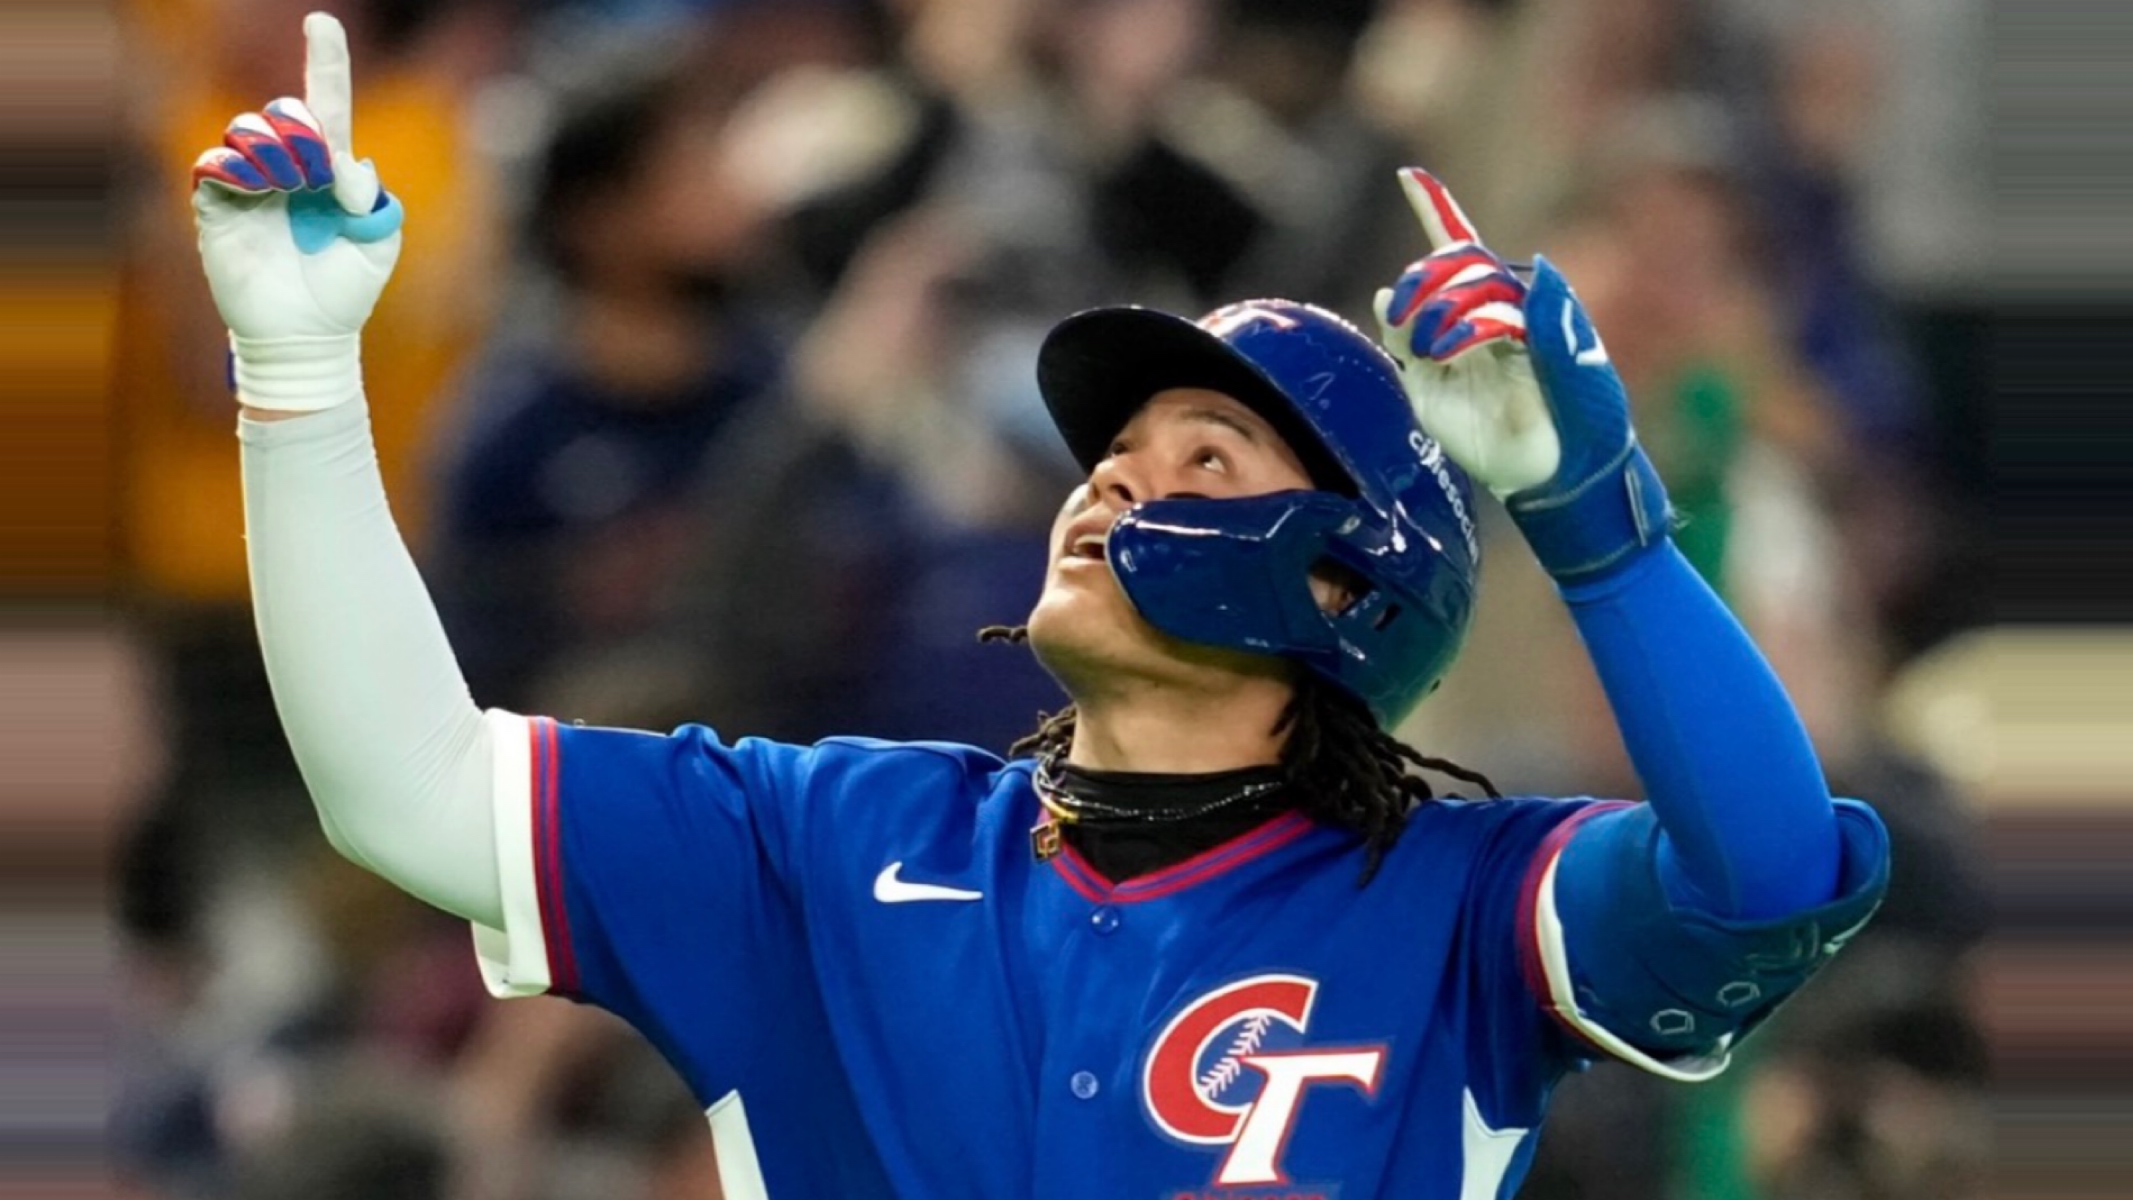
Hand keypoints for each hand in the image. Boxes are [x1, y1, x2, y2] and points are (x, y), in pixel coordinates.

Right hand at [191, 12, 402, 410]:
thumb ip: (372, 199)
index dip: (325, 61)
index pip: (326, 105)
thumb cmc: (346, 292)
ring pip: (248, 131)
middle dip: (303, 134)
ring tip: (287, 189)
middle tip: (315, 176)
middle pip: (285, 113)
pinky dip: (235, 168)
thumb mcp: (377, 244)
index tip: (322, 21)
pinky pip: (214, 165)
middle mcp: (288, 168)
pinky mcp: (218, 206)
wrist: (306, 336)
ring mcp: (251, 185)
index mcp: (330, 170)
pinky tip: (255, 189)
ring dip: (273, 153)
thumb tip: (346, 161)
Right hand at [1374, 168, 1671, 581]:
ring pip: (1419, 305)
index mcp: (1518, 309)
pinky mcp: (1428, 387)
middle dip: (1443, 282)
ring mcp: (1451, 354)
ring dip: (1424, 307)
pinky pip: (1402, 344)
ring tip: (1438, 342)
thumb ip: (1559, 321)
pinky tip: (1394, 312)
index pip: (1472, 253)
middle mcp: (1480, 323)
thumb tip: (1536, 264)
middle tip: (1463, 328)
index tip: (1408, 176)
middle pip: (1444, 275)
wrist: (1563, 480)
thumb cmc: (1588, 424)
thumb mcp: (1585, 372)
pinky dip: (1397, 325)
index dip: (1437, 211)